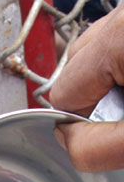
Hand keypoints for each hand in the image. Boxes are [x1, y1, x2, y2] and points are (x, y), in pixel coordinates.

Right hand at [51, 4, 123, 169]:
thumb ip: (97, 147)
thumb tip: (68, 141)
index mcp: (122, 34)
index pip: (63, 91)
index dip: (85, 120)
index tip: (117, 129)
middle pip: (77, 64)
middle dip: (100, 93)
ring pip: (101, 47)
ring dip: (115, 75)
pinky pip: (121, 36)